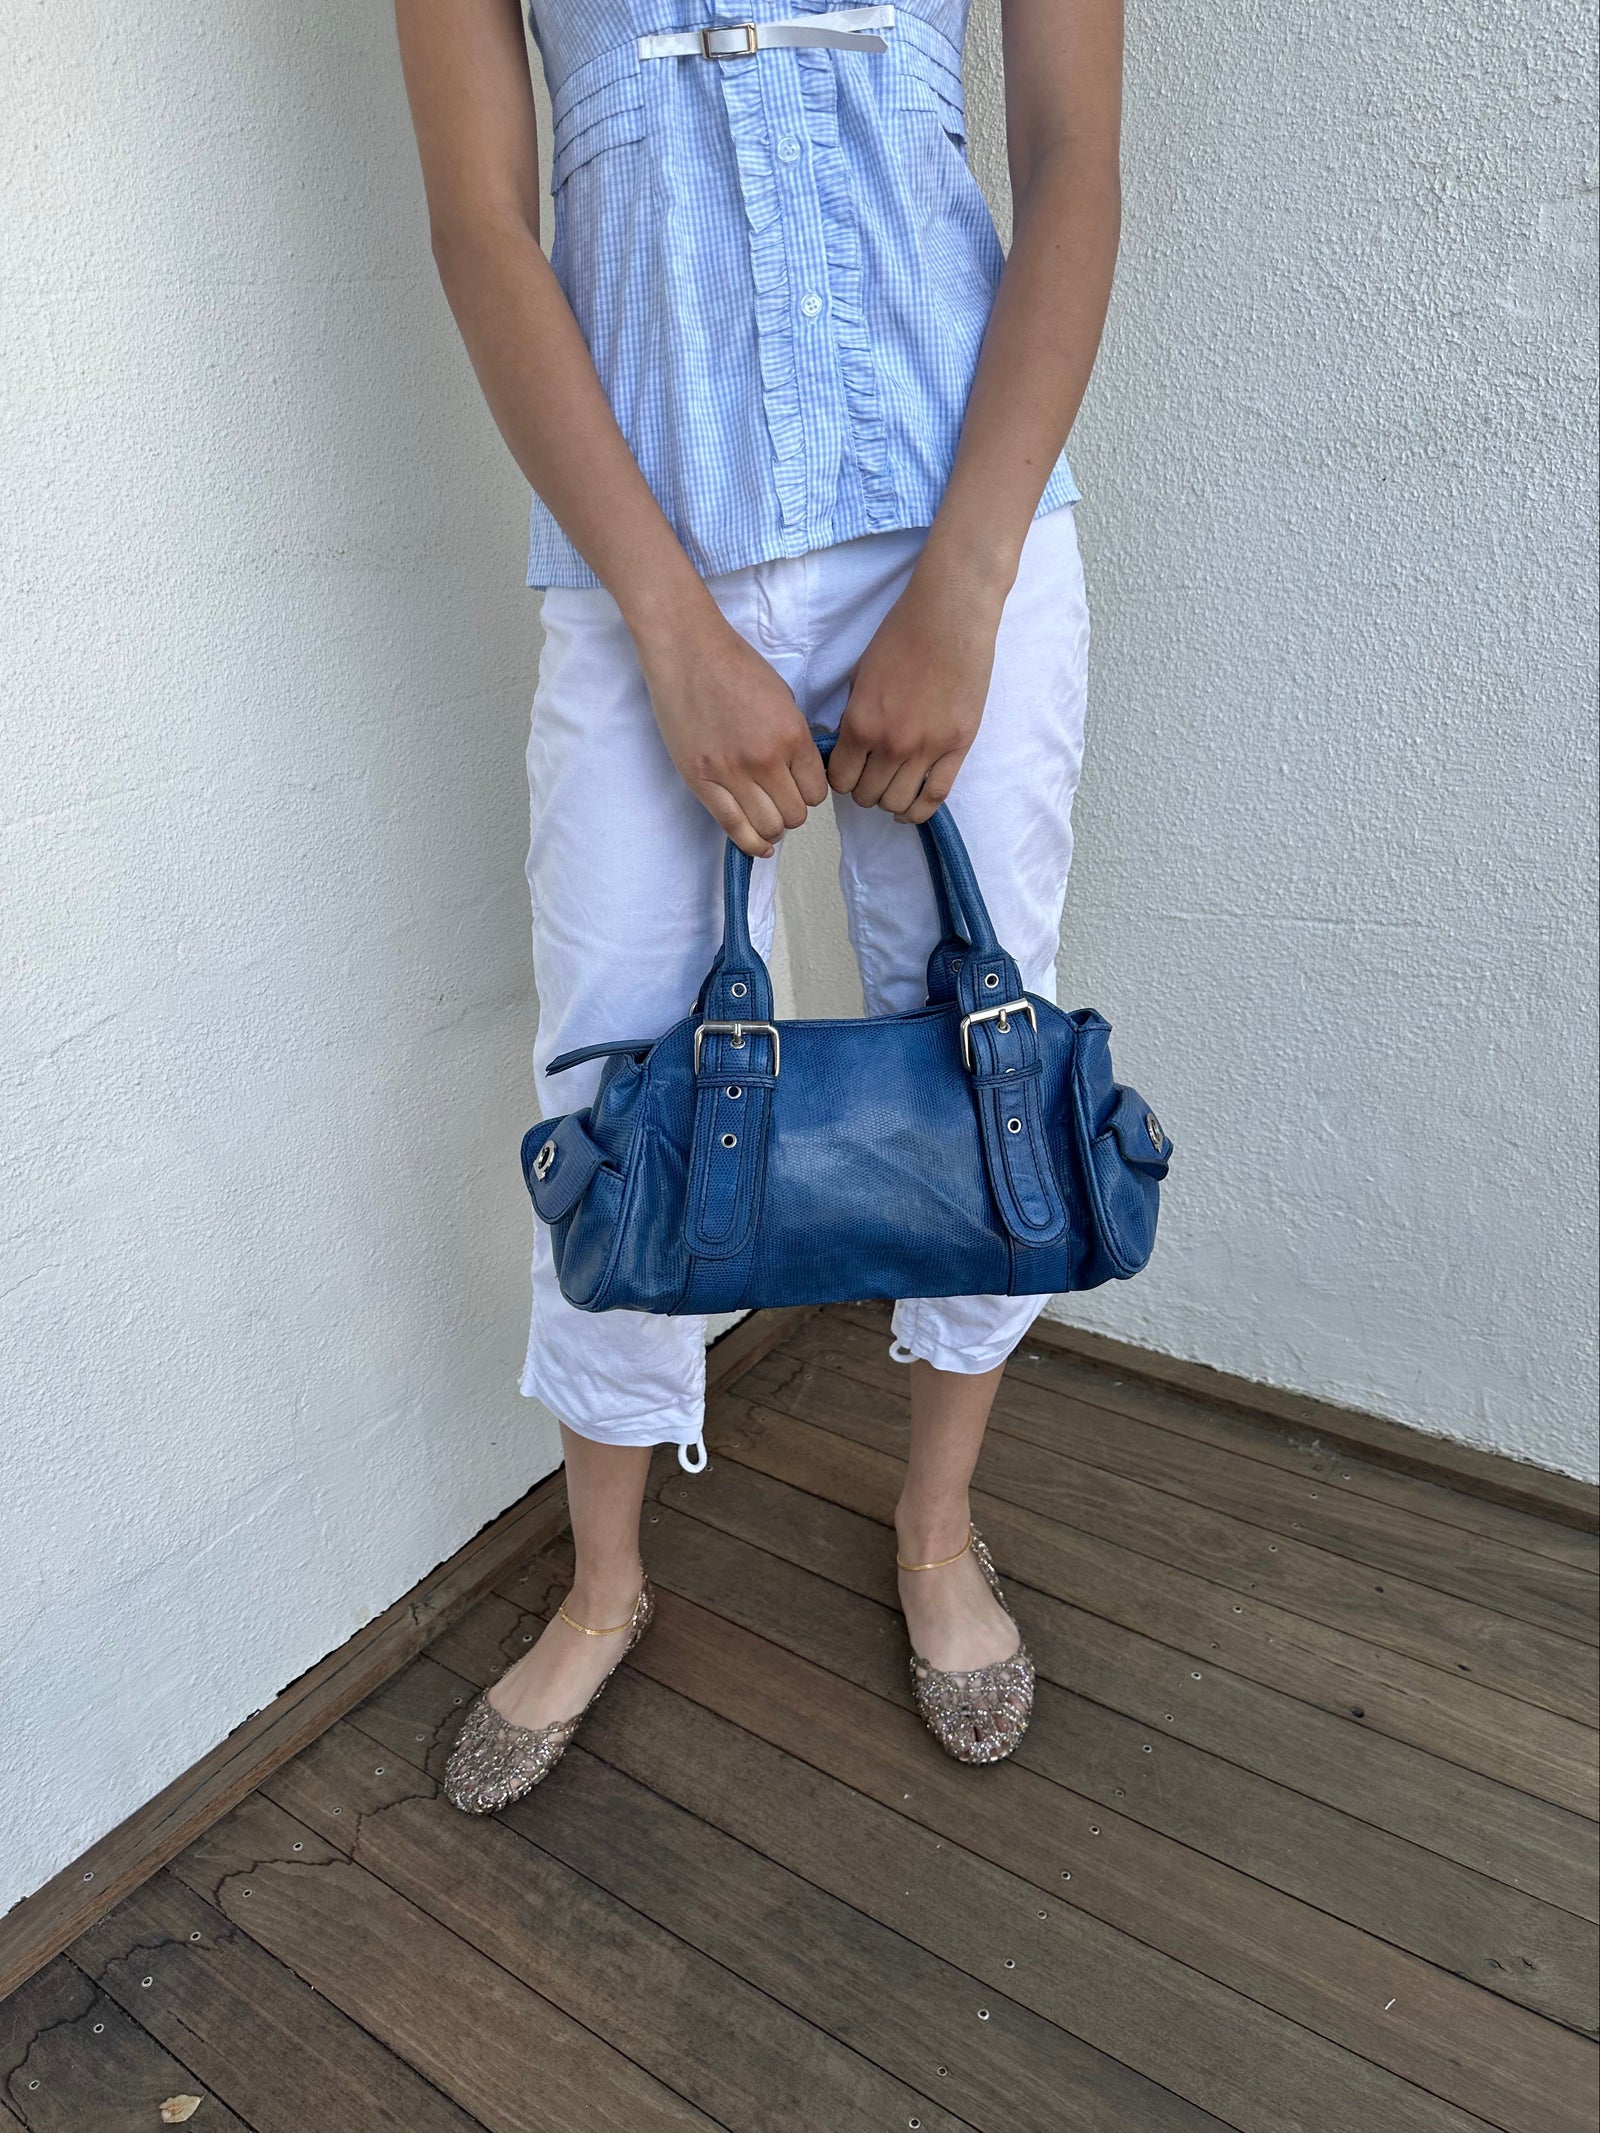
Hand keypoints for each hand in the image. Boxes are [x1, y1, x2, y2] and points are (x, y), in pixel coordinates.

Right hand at [634, 605, 827, 856]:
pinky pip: (733, 827)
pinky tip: (759, 845)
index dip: (810, 793)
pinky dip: (751, 843)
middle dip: (792, 811)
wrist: (687, 651)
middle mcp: (766, 759)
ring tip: (767, 817)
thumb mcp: (783, 698)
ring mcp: (731, 773)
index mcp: (792, 735)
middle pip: (796, 815)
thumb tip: (804, 772)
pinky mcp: (701, 780)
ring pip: (769, 827)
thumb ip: (795, 738)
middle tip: (781, 799)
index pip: (817, 792)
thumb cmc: (735, 666)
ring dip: (773, 827)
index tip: (799, 787)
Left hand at [828, 557, 1004, 822]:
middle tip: (870, 775)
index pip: (840, 780)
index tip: (848, 770)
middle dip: (863, 789)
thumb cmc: (900, 636)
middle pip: (867, 796)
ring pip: (898, 802)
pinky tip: (911, 808)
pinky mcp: (958, 747)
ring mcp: (928, 748)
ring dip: (889, 800)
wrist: (950, 617)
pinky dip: (919, 809)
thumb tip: (846, 748)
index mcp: (861, 723)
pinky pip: (936, 796)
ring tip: (891, 787)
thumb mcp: (859, 676)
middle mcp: (892, 743)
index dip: (841, 778)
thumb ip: (852, 717)